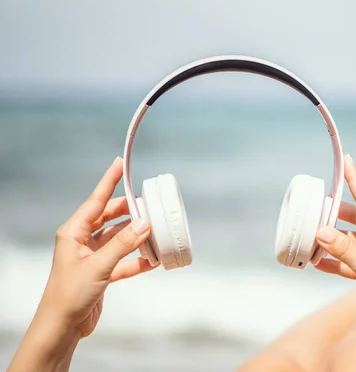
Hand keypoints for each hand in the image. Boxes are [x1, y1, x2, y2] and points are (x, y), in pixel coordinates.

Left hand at [40, 156, 154, 337]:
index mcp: (73, 232)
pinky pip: (124, 260)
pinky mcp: (102, 272)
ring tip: (156, 232)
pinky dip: (138, 260)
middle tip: (149, 204)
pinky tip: (153, 261)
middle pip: (110, 218)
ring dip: (137, 237)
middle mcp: (82, 241)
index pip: (95, 201)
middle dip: (130, 211)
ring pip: (120, 239)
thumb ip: (123, 244)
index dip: (109, 182)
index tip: (120, 164)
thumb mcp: (98, 266)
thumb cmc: (70, 294)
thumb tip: (145, 223)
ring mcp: (93, 256)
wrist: (63, 327)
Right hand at [315, 155, 355, 331]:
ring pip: (352, 239)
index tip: (345, 159)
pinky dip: (338, 260)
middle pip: (355, 217)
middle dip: (334, 214)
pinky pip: (353, 258)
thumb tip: (321, 231)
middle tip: (314, 208)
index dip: (354, 178)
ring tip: (311, 240)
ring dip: (333, 241)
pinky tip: (320, 264)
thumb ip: (345, 250)